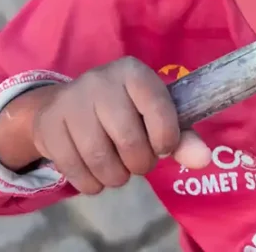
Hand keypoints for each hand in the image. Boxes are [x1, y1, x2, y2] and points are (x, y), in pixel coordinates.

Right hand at [1, 58, 209, 194]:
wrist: (65, 106)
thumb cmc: (123, 110)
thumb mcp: (154, 114)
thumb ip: (182, 136)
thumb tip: (205, 159)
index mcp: (133, 72)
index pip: (158, 108)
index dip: (166, 138)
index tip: (163, 147)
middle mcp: (101, 80)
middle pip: (129, 140)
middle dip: (141, 163)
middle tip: (140, 161)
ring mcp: (72, 101)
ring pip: (100, 159)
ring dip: (117, 177)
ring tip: (120, 170)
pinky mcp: (49, 125)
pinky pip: (75, 171)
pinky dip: (93, 184)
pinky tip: (97, 175)